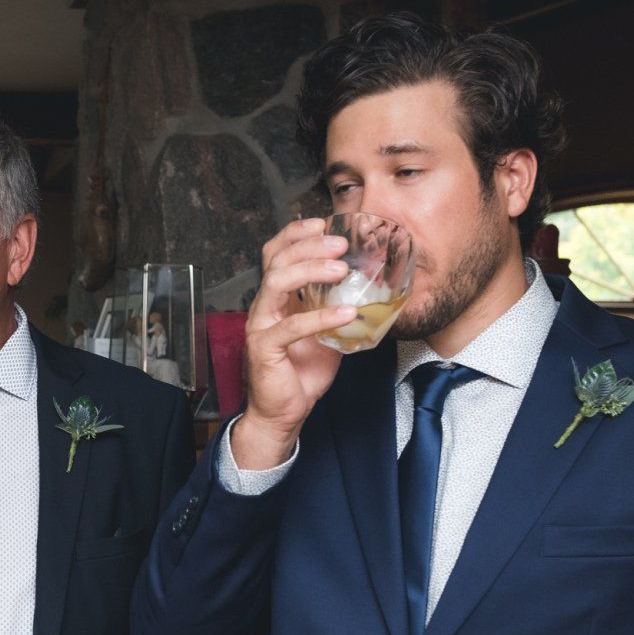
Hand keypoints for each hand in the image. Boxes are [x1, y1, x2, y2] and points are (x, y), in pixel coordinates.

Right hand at [230, 219, 356, 469]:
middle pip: (276, 260)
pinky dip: (320, 317)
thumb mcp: (326, 330)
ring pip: (276, 283)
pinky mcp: (264, 348)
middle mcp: (264, 305)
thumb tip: (373, 287)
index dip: (295, 233)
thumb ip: (338, 306)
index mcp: (277, 297)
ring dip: (310, 270)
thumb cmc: (302, 370)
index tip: (323, 223)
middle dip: (309, 246)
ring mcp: (261, 325)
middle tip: (340, 244)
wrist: (284, 411)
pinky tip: (346, 314)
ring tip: (341, 269)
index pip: (276, 252)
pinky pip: (290, 326)